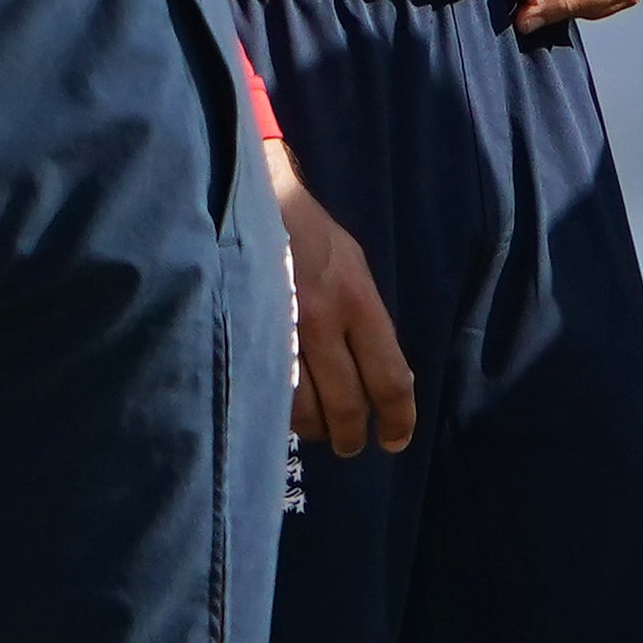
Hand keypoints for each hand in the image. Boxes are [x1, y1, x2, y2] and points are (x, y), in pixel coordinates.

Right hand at [270, 144, 419, 452]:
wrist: (254, 197)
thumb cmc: (310, 233)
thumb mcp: (353, 267)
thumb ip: (364, 320)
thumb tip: (373, 374)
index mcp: (358, 301)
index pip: (389, 377)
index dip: (397, 418)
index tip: (394, 441)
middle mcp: (323, 319)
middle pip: (345, 403)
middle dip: (350, 435)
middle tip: (350, 446)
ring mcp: (280, 327)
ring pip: (301, 406)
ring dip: (312, 429)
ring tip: (316, 432)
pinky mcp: (245, 329)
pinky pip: (264, 387)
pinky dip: (277, 408)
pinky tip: (280, 409)